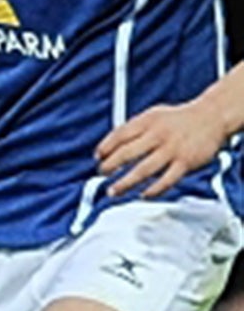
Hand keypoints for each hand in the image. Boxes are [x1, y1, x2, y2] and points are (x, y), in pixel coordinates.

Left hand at [96, 97, 229, 197]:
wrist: (213, 116)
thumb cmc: (180, 118)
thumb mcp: (154, 115)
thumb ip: (134, 128)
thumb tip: (110, 145)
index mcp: (147, 121)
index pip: (119, 135)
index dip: (105, 148)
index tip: (98, 157)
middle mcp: (157, 135)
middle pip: (126, 153)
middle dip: (109, 166)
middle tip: (101, 174)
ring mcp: (171, 149)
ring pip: (143, 170)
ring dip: (125, 183)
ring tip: (113, 191)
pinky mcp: (185, 162)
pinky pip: (166, 180)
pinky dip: (153, 190)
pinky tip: (143, 195)